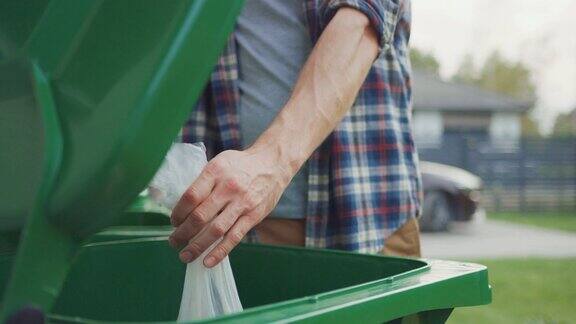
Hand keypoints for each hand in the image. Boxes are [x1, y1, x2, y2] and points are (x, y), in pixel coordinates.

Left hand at [169, 148, 292, 266]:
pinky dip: (220, 251)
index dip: (178, 213)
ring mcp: (242, 203)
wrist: (273, 163)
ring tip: (185, 256)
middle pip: (200, 216)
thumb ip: (203, 183)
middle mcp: (228, 187)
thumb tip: (183, 208)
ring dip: (197, 246)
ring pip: (215, 230)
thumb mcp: (219, 163)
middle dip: (182, 233)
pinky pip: (234, 237)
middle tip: (173, 242)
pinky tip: (208, 262)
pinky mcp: (253, 216)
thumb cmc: (241, 165)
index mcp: (215, 172)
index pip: (190, 197)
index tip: (174, 221)